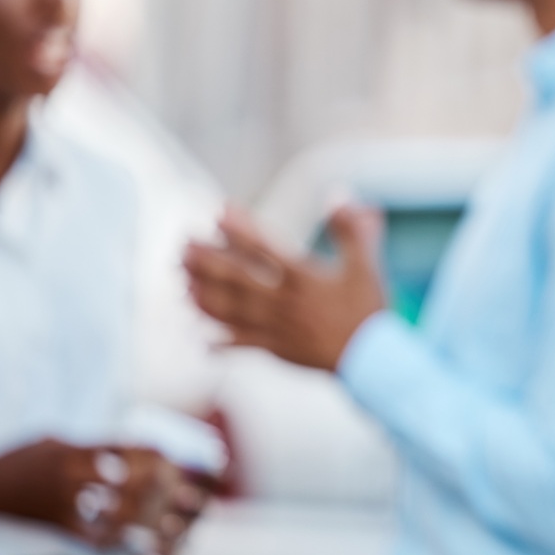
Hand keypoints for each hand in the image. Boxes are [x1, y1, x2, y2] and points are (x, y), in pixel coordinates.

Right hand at [0, 438, 210, 554]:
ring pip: (121, 516)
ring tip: (182, 529)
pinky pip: (99, 542)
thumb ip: (96, 445)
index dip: (162, 458)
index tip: (184, 462)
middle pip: (134, 483)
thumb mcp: (58, 439)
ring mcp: (68, 505)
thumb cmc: (23, 459)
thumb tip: (139, 448)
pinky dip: (128, 550)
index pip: (131, 451)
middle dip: (169, 491)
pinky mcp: (61, 529)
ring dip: (155, 524)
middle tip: (195, 498)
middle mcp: (75, 477)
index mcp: (78, 450)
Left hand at [183, 204, 387, 371]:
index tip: (219, 212)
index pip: (264, 247)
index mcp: (302, 277)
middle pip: (235, 278)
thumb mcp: (365, 265)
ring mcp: (275, 328)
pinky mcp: (275, 351)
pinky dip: (219, 344)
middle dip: (206, 260)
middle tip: (182, 245)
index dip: (239, 229)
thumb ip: (351, 229)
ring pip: (230, 311)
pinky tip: (200, 339)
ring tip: (182, 283)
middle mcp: (282, 301)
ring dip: (202, 295)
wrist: (372, 360)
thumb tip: (339, 193)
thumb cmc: (368, 310)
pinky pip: (240, 347)